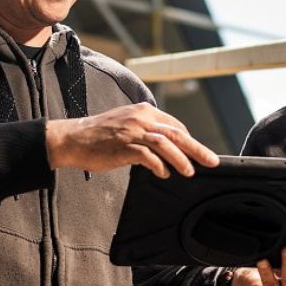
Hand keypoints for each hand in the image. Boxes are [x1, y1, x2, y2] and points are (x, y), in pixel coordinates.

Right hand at [46, 102, 218, 177]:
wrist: (74, 138)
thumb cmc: (100, 135)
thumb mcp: (127, 124)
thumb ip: (147, 130)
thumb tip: (167, 146)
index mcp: (144, 111)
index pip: (174, 125)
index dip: (189, 140)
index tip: (198, 152)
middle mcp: (141, 118)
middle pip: (176, 133)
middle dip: (197, 148)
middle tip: (212, 161)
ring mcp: (132, 131)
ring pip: (166, 144)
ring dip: (181, 159)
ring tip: (190, 171)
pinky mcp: (124, 146)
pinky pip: (148, 156)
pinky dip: (159, 166)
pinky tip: (164, 174)